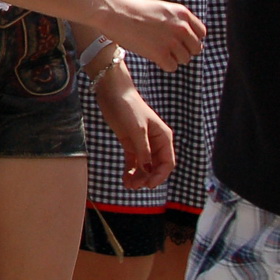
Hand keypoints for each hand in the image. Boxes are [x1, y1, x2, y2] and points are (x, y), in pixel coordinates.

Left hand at [94, 67, 175, 190]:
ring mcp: (142, 143)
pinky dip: (131, 170)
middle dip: (147, 178)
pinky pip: (134, 160)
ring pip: (144, 165)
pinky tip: (125, 178)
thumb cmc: (128, 107)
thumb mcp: (137, 129)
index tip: (149, 185)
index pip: (167, 162)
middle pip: (156, 166)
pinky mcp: (130, 142)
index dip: (160, 176)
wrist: (112, 92)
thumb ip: (143, 150)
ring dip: (138, 176)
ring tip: (128, 185)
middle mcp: (155, 142)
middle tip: (134, 186)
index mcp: (163, 138)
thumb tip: (148, 169)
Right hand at [103, 0, 205, 72]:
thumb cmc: (131, 9)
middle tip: (167, 48)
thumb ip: (175, 21)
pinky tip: (151, 55)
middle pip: (196, 48)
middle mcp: (182, 27)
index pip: (201, 33)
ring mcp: (172, 41)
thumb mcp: (160, 8)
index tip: (178, 40)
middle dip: (183, 50)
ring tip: (156, 50)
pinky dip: (163, 64)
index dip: (190, 39)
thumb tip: (183, 39)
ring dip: (172, 57)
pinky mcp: (160, 54)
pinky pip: (172, 67)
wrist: (113, 11)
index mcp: (183, 13)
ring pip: (184, 59)